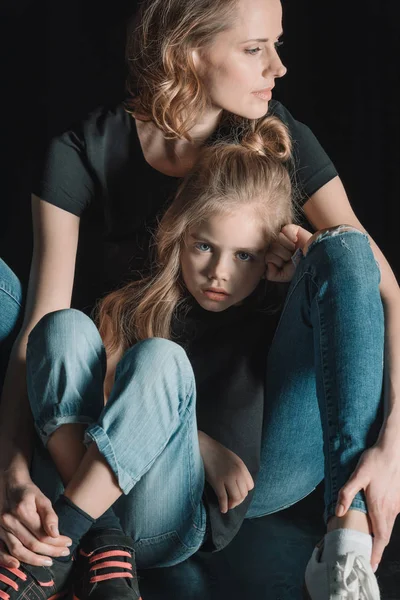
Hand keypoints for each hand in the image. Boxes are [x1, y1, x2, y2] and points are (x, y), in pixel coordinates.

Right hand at [0, 471, 71, 566]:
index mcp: (23, 511)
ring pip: (18, 550)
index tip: (68, 543)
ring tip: (49, 561)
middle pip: (32, 543)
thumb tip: (55, 534)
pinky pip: (1, 550)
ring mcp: (2, 528)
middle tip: (64, 552)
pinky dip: (7, 560)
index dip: (56, 541)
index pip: (42, 533)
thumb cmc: (29, 493)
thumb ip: (49, 516)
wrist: (10, 486)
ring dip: (34, 559)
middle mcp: (10, 521)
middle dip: (50, 551)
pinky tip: (18, 566)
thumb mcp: (42, 498)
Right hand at [198, 431, 253, 513]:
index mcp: (242, 467)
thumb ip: (238, 470)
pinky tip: (223, 509)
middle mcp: (237, 473)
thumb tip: (240, 485)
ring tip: (228, 505)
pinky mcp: (217, 482)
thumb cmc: (217, 453)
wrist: (204, 447)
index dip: (244, 490)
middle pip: (243, 493)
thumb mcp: (233, 459)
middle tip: (232, 501)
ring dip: (233, 504)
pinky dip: (224, 506)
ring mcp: (227, 478)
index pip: (250, 486)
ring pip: (236, 498)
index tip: (238, 492)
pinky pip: (223, 498)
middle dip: (238, 499)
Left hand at [265, 224, 312, 281]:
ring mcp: (281, 237)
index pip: (266, 257)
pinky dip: (291, 237)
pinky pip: (284, 230)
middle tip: (292, 256)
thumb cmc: (300, 267)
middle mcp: (275, 246)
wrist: (315, 258)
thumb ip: (271, 274)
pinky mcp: (289, 228)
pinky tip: (296, 241)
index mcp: (273, 256)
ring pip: (277, 239)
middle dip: (283, 255)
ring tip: (295, 249)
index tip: (286, 264)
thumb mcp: (285, 276)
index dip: (277, 261)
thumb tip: (267, 264)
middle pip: (271, 248)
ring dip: (288, 247)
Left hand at [335, 438, 399, 570]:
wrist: (393, 449)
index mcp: (380, 507)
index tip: (370, 565)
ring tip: (370, 545)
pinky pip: (392, 516)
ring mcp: (396, 504)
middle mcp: (391, 509)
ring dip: (381, 537)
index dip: (375, 553)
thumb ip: (347, 493)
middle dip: (377, 549)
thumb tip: (338, 512)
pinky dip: (384, 525)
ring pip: (389, 526)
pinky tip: (377, 523)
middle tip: (368, 560)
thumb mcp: (357, 475)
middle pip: (385, 535)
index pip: (380, 537)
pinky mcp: (398, 498)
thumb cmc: (374, 461)